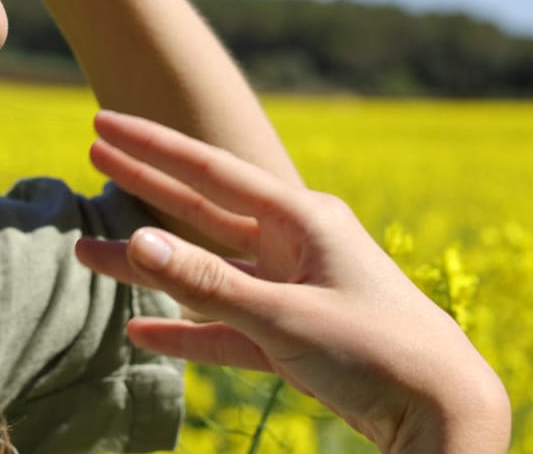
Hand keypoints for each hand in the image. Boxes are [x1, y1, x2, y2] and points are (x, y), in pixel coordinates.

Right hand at [73, 111, 510, 453]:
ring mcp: (295, 291)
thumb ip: (209, 284)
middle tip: (92, 152)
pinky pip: (226, 327)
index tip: (103, 122)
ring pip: (208, 272)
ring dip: (152, 267)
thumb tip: (136, 241)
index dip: (154, 148)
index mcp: (304, 218)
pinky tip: (141, 329)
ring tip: (90, 252)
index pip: (212, 172)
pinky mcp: (294, 338)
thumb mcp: (286, 315)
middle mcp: (298, 245)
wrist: (442, 410)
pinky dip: (186, 329)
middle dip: (147, 186)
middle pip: (204, 210)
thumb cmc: (376, 348)